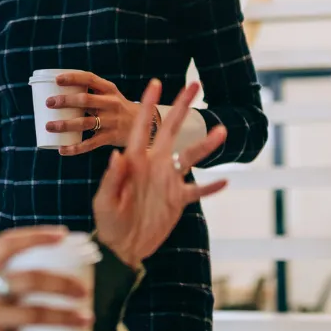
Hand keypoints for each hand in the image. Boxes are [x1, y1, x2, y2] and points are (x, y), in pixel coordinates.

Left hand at [43, 71, 151, 155]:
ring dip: (65, 124)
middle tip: (49, 103)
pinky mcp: (111, 137)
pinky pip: (90, 143)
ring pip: (85, 122)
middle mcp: (111, 103)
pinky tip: (62, 149)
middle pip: (85, 100)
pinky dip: (75, 147)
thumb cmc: (118, 108)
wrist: (145, 124)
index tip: (57, 80)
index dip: (73, 78)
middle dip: (65, 101)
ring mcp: (112, 121)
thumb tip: (59, 92)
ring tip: (49, 126)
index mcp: (109, 89)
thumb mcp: (110, 95)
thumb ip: (90, 94)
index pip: (89, 79)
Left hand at [91, 80, 227, 268]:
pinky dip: (211, 186)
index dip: (148, 105)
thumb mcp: (105, 201)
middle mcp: (154, 165)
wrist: (122, 247)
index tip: (155, 83)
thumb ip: (113, 178)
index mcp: (134, 161)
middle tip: (195, 85)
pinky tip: (226, 181)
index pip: (141, 127)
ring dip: (206, 145)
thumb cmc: (108, 221)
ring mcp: (168, 181)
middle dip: (182, 108)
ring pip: (190, 157)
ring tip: (222, 131)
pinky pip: (198, 190)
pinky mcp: (178, 200)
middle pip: (171, 131)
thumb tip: (117, 154)